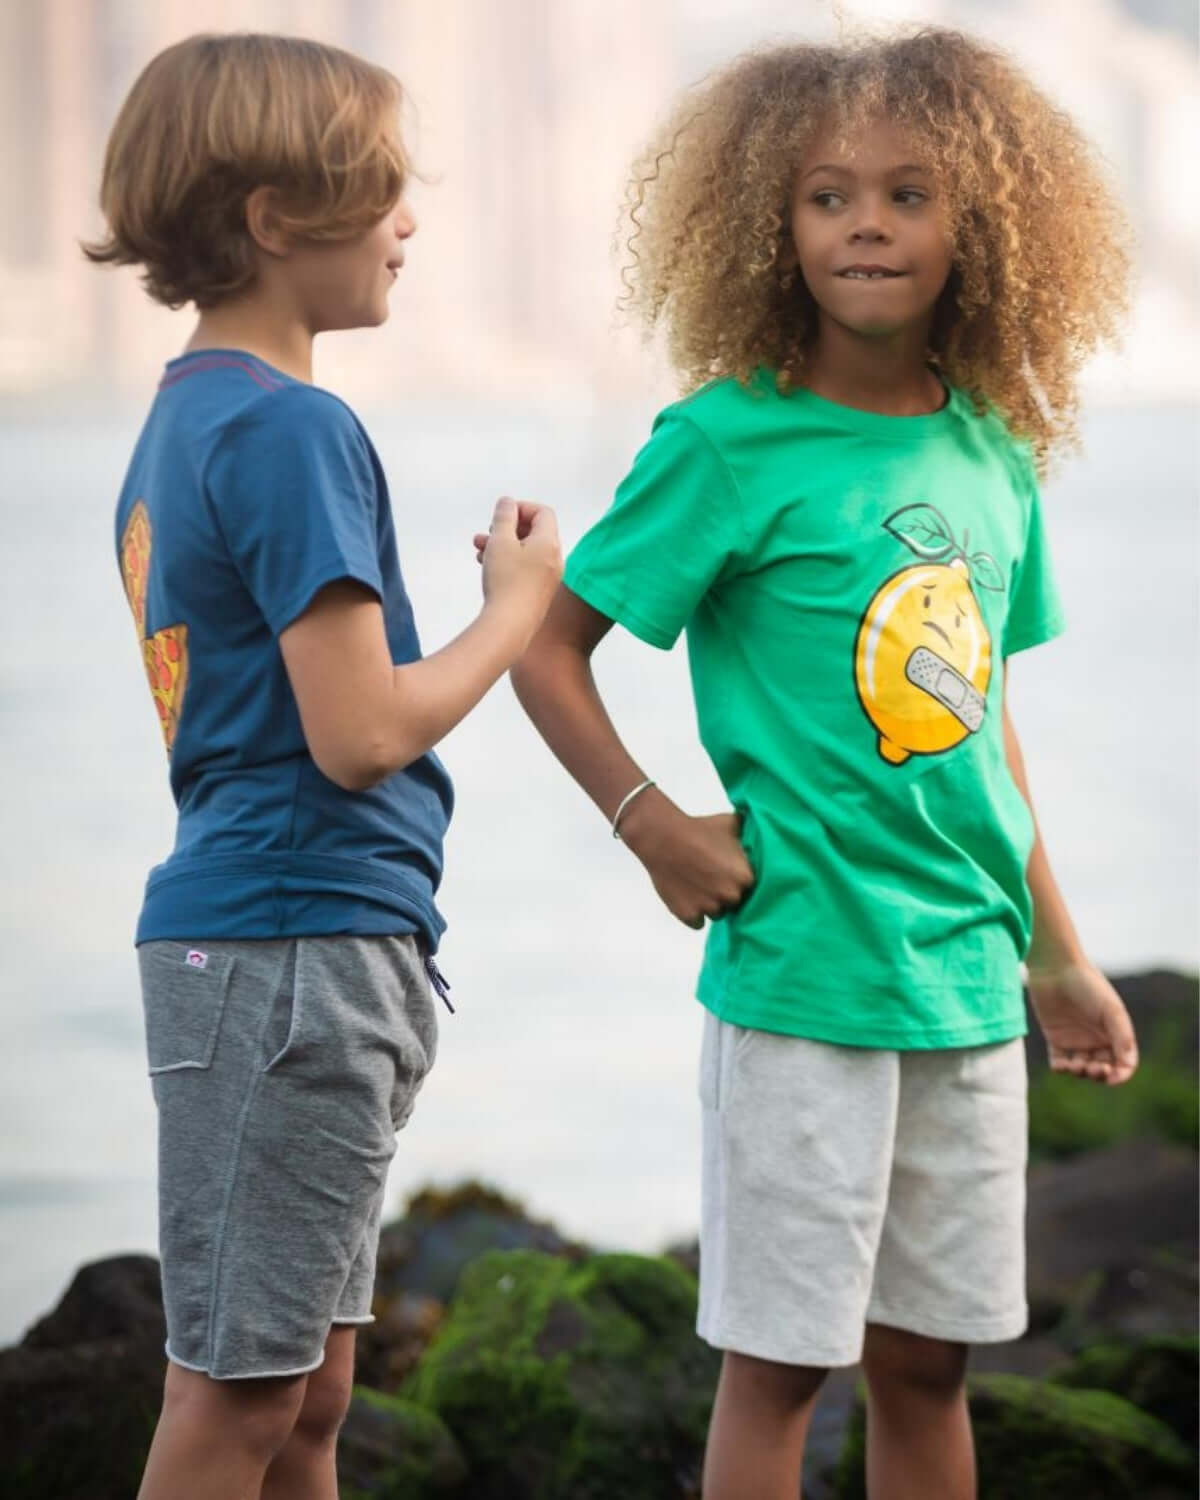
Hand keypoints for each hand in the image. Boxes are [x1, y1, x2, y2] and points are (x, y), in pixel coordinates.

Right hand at [474, 497, 561, 647]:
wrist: (510, 626)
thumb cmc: (506, 581)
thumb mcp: (500, 541)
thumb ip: (503, 517)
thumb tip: (508, 502)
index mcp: (549, 543)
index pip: (543, 512)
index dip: (520, 508)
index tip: (500, 515)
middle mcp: (554, 559)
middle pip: (534, 532)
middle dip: (507, 527)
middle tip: (488, 530)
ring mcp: (547, 578)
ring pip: (525, 552)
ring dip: (502, 545)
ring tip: (479, 547)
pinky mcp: (538, 593)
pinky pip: (525, 569)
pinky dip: (507, 562)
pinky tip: (486, 565)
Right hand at [620, 793, 754, 928]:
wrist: (662, 837)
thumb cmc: (698, 828)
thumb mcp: (731, 823)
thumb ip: (750, 833)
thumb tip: (762, 829)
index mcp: (746, 877)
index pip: (750, 888)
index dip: (738, 879)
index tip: (728, 870)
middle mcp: (730, 896)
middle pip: (734, 903)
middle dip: (725, 893)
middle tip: (711, 876)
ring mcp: (709, 908)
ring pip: (716, 914)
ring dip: (709, 904)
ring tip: (697, 883)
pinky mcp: (688, 915)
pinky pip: (697, 922)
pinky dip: (692, 912)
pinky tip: (687, 894)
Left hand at [1028, 960, 1138, 1085]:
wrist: (1055, 968)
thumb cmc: (1088, 985)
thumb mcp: (1112, 1010)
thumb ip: (1122, 1037)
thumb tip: (1127, 1065)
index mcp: (1115, 1033)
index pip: (1123, 1062)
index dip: (1121, 1075)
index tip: (1111, 1077)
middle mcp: (1097, 1039)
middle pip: (1103, 1069)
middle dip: (1099, 1075)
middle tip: (1093, 1069)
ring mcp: (1076, 1040)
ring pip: (1081, 1068)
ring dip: (1080, 1073)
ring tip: (1076, 1065)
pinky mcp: (1055, 1038)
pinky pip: (1059, 1062)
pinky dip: (1061, 1069)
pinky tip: (1061, 1066)